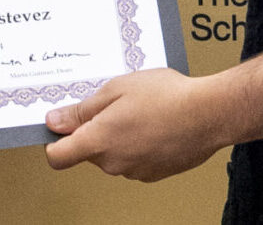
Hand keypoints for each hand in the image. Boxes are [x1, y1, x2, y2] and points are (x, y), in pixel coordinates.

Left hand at [44, 69, 225, 180]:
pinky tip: (154, 122)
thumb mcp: (116, 88)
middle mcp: (113, 163)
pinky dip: (138, 143)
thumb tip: (55, 122)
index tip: (59, 125)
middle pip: (88, 151)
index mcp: (99, 141)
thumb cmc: (165, 96)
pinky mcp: (153, 174)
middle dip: (94, 129)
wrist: (208, 114)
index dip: (54, 141)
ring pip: (112, 154)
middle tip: (115, 102)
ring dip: (118, 135)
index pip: (58, 157)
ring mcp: (134, 171)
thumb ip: (82, 110)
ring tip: (140, 109)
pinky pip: (133, 158)